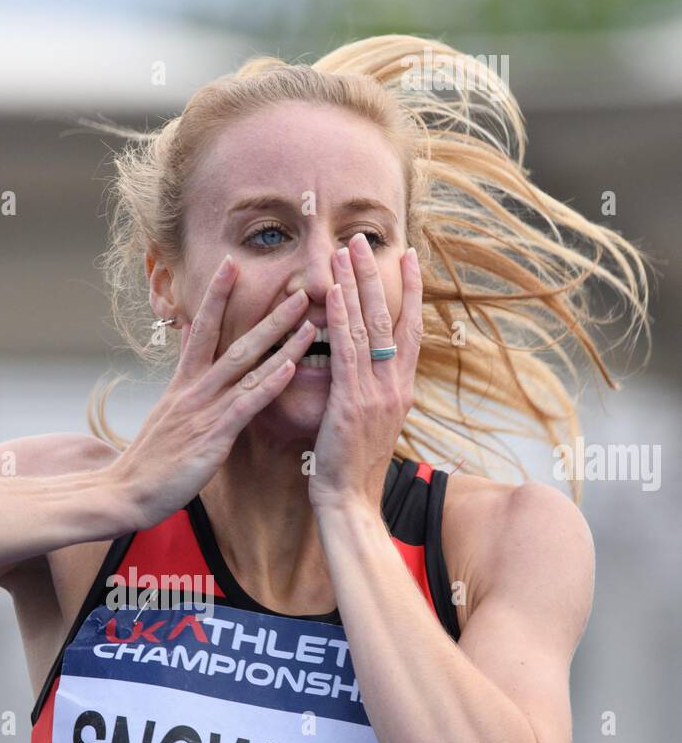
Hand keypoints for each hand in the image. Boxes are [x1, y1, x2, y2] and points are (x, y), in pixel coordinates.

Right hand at [106, 255, 317, 530]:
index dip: (215, 297)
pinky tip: (290, 366)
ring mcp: (204, 410)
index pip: (200, 329)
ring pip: (247, 366)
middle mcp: (194, 390)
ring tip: (307, 318)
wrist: (124, 491)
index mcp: (182, 384)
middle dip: (267, 314)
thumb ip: (181, 381)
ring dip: (279, 340)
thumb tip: (186, 346)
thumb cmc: (148, 463)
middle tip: (295, 287)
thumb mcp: (164, 413)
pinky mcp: (213, 436)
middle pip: (233, 340)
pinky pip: (246, 404)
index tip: (231, 266)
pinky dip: (269, 383)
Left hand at [308, 235, 423, 511]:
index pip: (410, 330)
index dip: (412, 292)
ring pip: (369, 327)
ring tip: (345, 249)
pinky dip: (340, 318)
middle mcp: (395, 386)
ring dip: (355, 285)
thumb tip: (371, 377)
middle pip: (391, 318)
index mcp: (401, 391)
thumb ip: (374, 396)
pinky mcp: (352, 402)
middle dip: (377, 275)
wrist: (351, 503)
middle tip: (366, 239)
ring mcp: (376, 393)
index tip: (410, 258)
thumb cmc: (354, 471)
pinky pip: (346, 351)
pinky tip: (331, 292)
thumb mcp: (371, 427)